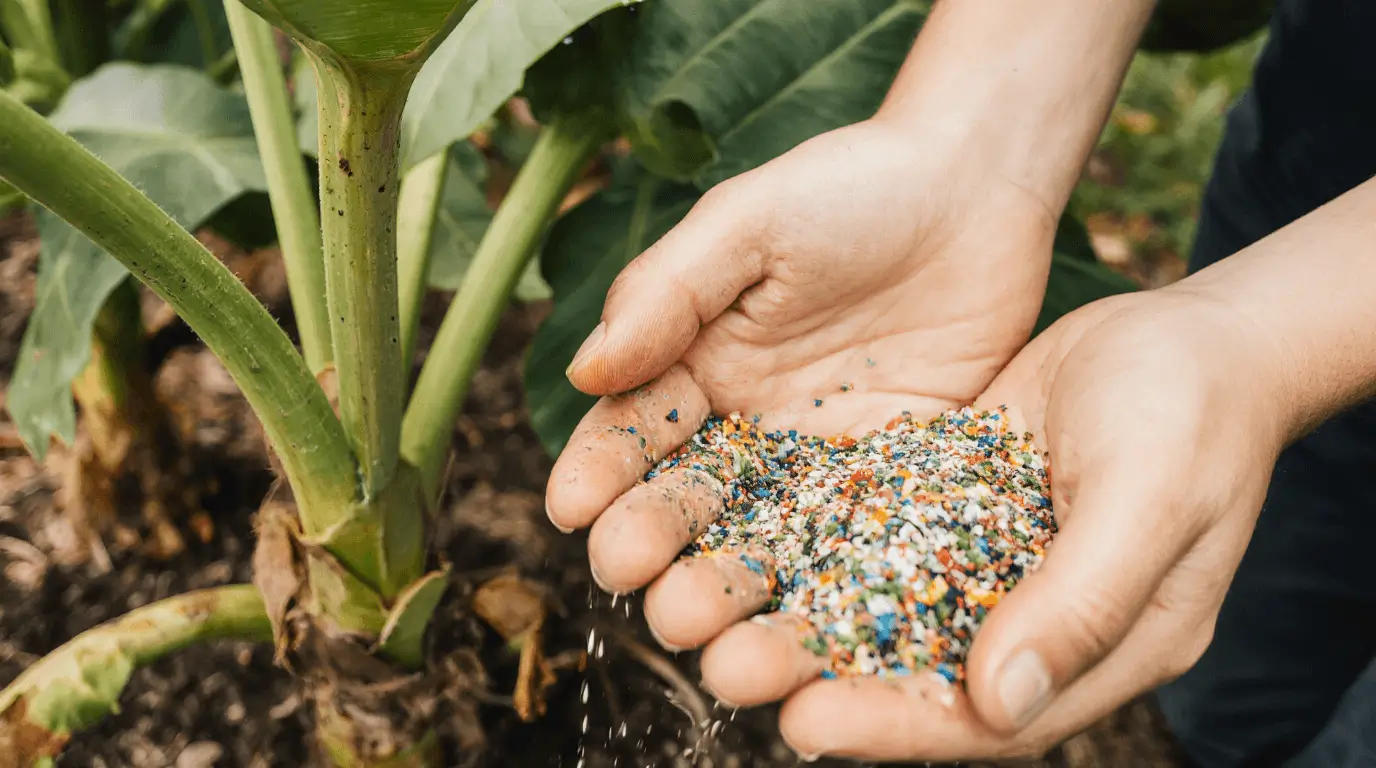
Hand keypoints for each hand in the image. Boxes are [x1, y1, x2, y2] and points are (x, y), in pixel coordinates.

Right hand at [546, 116, 1056, 642]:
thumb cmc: (847, 188)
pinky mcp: (888, 489)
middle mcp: (743, 428)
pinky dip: (824, 593)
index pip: (630, 430)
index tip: (569, 506)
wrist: (973, 191)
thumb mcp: (745, 222)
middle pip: (687, 502)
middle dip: (654, 544)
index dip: (599, 468)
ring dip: (726, 589)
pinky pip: (849, 547)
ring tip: (706, 635)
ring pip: (760, 541)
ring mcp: (814, 466)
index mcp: (690, 365)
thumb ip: (666, 292)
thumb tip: (586, 372)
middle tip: (635, 580)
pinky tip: (805, 636)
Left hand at [753, 290, 1287, 761]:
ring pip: (881, 600)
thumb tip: (1001, 703)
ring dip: (800, 606)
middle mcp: (1032, 619)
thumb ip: (1082, 604)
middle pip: (916, 667)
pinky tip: (748, 529)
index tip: (806, 722)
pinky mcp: (951, 501)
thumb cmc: (1194, 414)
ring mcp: (988, 561)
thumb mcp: (1151, 501)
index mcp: (1100, 649)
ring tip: (713, 609)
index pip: (985, 719)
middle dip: (823, 671)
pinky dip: (817, 536)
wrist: (1193, 332)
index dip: (895, 726)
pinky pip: (878, 530)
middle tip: (729, 667)